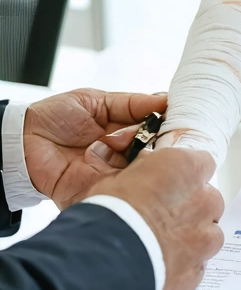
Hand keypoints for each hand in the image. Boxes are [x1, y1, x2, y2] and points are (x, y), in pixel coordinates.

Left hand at [23, 89, 167, 208]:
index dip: (165, 124)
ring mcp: (116, 173)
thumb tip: (164, 100)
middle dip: (153, 138)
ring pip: (144, 167)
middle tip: (147, 129)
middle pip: (156, 150)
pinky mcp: (104, 189)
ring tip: (117, 141)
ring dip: (137, 154)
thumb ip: (131, 103)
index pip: (156, 129)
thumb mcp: (95, 101)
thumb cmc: (53, 118)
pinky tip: (118, 160)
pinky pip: (126, 185)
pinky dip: (127, 174)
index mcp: (125, 131)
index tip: (171, 116)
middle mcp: (124, 154)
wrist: (21, 142)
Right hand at [87, 148, 224, 289]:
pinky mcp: (197, 271)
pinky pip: (196, 266)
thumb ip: (144, 173)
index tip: (173, 182)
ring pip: (209, 236)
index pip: (203, 163)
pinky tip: (159, 266)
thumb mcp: (116, 178)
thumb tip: (147, 171)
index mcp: (186, 169)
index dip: (186, 174)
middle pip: (209, 201)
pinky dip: (182, 266)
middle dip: (191, 208)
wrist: (106, 260)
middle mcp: (205, 201)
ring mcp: (205, 239)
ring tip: (161, 246)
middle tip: (163, 217)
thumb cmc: (108, 213)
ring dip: (192, 239)